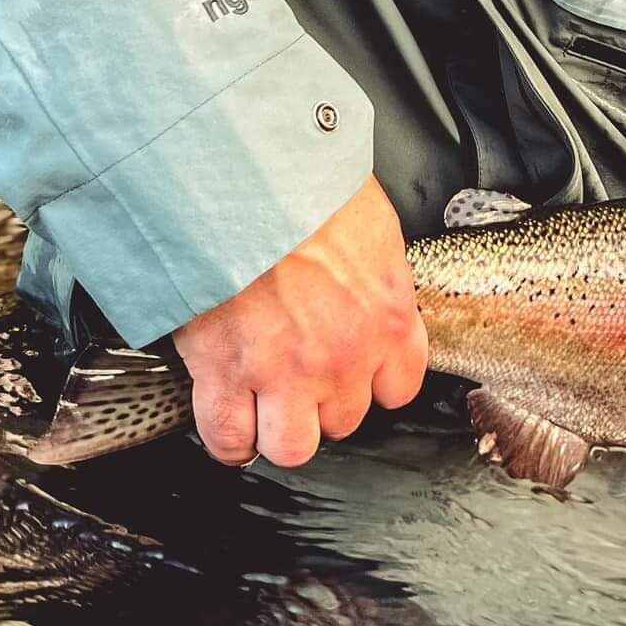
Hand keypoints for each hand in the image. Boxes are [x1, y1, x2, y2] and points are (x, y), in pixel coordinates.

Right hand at [170, 175, 427, 466]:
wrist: (244, 179)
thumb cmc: (305, 187)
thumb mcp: (370, 227)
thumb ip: (373, 276)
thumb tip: (364, 284)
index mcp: (388, 317)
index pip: (399, 388)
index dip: (371, 382)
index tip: (354, 370)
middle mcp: (344, 356)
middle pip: (344, 420)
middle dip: (322, 401)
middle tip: (301, 373)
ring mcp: (285, 373)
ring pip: (292, 446)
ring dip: (278, 428)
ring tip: (264, 403)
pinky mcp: (226, 374)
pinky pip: (230, 438)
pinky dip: (227, 436)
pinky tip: (227, 416)